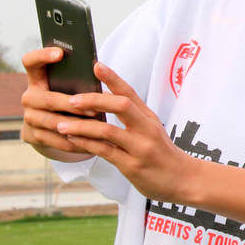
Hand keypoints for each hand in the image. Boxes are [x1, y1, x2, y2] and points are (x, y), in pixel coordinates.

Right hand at [20, 47, 91, 160]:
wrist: (50, 126)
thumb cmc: (68, 97)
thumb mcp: (70, 86)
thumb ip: (78, 78)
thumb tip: (100, 70)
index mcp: (37, 78)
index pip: (30, 61)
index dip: (42, 56)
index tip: (61, 53)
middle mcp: (29, 97)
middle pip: (48, 99)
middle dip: (71, 104)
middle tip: (94, 108)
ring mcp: (28, 117)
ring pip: (52, 122)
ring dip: (76, 125)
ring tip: (98, 127)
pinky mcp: (32, 136)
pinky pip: (55, 140)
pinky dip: (75, 142)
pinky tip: (93, 143)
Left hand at [54, 63, 198, 203]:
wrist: (183, 180)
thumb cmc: (163, 155)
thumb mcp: (152, 132)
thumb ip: (132, 119)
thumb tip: (105, 102)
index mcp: (149, 118)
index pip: (130, 93)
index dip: (113, 78)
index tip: (96, 65)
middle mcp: (146, 129)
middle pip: (121, 105)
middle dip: (94, 100)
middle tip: (71, 99)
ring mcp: (140, 147)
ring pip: (107, 130)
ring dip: (81, 126)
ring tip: (61, 125)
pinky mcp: (132, 165)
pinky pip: (105, 151)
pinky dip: (85, 144)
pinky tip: (71, 140)